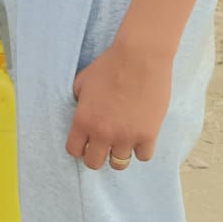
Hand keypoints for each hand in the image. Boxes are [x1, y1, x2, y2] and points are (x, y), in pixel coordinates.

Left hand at [67, 41, 172, 170]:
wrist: (140, 58)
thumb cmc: (109, 66)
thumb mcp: (82, 82)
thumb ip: (78, 102)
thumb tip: (80, 112)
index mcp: (83, 121)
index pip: (74, 151)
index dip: (79, 147)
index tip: (86, 142)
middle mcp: (102, 133)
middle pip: (94, 163)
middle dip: (96, 155)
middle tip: (103, 145)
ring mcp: (126, 136)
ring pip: (119, 164)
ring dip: (119, 153)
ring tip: (122, 140)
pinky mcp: (148, 134)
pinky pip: (143, 156)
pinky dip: (141, 149)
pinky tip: (139, 137)